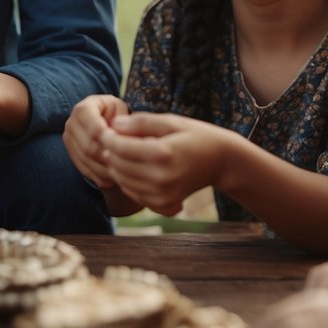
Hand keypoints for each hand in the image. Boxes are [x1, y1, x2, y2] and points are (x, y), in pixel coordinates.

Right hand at [63, 94, 129, 188]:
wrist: (105, 119)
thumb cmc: (117, 115)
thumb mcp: (122, 112)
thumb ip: (121, 123)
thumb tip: (118, 138)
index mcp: (84, 108)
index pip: (94, 129)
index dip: (108, 141)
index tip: (122, 148)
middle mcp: (71, 122)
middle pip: (88, 146)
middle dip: (106, 158)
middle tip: (124, 167)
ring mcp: (68, 137)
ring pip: (84, 159)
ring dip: (102, 170)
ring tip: (120, 175)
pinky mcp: (70, 151)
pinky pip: (81, 167)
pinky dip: (96, 176)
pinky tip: (110, 181)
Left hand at [101, 112, 234, 215]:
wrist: (221, 162)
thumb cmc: (194, 136)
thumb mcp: (170, 121)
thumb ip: (140, 122)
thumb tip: (114, 124)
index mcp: (162, 153)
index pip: (120, 148)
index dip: (108, 138)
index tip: (106, 130)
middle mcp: (162, 178)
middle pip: (118, 166)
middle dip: (111, 153)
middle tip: (114, 141)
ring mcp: (163, 195)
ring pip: (122, 182)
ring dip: (117, 168)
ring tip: (124, 153)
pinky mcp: (164, 206)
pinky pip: (133, 194)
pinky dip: (128, 182)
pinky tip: (137, 169)